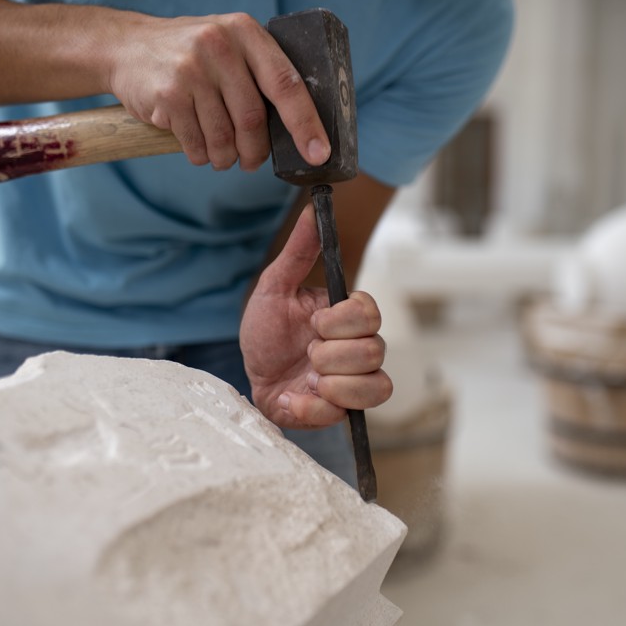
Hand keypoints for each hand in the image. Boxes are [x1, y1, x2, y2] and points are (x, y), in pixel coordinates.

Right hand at [108, 12, 330, 170]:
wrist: (127, 46)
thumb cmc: (192, 56)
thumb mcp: (229, 46)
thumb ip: (259, 75)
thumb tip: (300, 131)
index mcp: (246, 33)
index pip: (286, 83)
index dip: (306, 124)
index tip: (319, 154)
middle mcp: (219, 46)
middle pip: (253, 120)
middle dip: (256, 152)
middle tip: (252, 162)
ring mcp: (191, 69)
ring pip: (224, 137)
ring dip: (226, 158)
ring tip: (221, 156)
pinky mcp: (167, 94)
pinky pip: (196, 144)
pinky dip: (201, 155)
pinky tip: (198, 146)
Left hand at [240, 204, 392, 428]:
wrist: (249, 373)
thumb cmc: (266, 330)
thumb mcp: (274, 287)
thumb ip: (297, 252)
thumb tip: (313, 209)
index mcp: (349, 318)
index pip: (372, 314)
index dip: (342, 320)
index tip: (314, 322)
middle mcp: (360, 350)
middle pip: (375, 351)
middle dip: (330, 354)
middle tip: (305, 352)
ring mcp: (354, 383)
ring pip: (377, 387)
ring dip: (333, 383)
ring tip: (306, 377)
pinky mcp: (340, 412)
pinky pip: (346, 415)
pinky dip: (312, 406)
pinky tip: (293, 395)